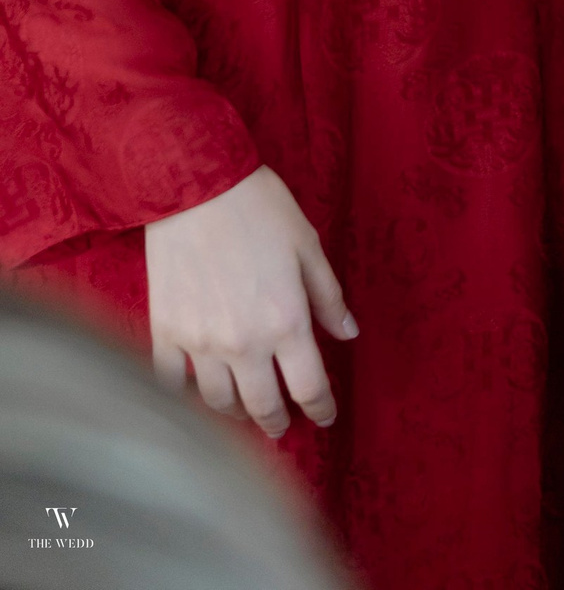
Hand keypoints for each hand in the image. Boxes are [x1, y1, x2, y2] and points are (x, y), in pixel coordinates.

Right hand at [146, 165, 356, 438]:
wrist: (196, 186)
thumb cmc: (260, 208)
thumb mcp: (308, 246)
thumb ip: (328, 297)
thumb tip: (349, 335)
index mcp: (286, 322)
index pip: (309, 387)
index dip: (321, 409)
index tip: (325, 417)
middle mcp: (244, 343)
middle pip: (263, 406)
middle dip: (277, 422)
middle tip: (282, 425)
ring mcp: (200, 343)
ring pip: (218, 403)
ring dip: (236, 413)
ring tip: (245, 409)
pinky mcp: (165, 332)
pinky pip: (172, 384)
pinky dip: (185, 397)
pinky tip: (197, 393)